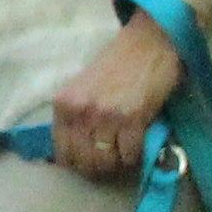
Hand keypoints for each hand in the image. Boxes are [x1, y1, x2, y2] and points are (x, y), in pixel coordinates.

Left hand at [44, 9, 184, 181]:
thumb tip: (76, 152)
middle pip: (84, 161)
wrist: (149, 42)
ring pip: (106, 161)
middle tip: (112, 163)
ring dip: (118, 164)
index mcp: (63, 104)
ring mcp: (105, 116)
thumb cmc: (118, 64)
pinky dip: (136, 156)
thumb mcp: (84, 88)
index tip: (90, 164)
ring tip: (125, 155)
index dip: (77, 164)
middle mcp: (80, 111)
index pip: (62, 152)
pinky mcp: (132, 118)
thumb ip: (76, 116)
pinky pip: (130, 154)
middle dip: (99, 168)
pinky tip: (139, 145)